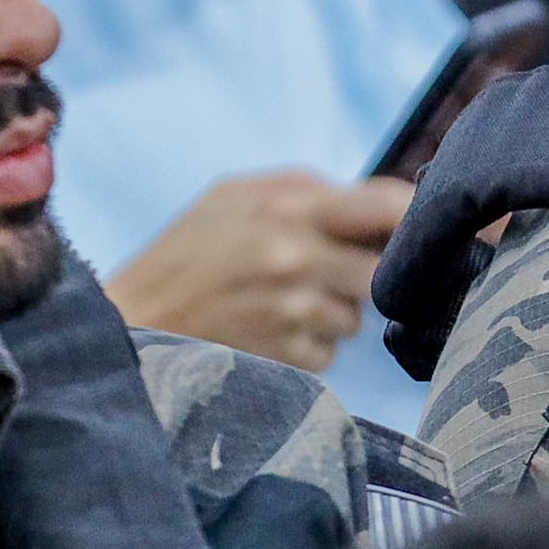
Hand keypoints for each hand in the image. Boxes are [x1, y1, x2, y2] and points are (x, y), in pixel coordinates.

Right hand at [105, 171, 414, 371]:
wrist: (127, 328)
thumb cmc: (182, 255)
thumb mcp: (230, 197)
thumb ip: (304, 190)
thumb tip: (378, 200)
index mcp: (287, 209)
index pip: (388, 205)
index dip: (415, 216)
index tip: (421, 226)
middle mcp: (298, 259)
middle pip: (384, 270)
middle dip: (366, 273)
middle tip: (330, 271)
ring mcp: (296, 314)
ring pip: (357, 316)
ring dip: (331, 313)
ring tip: (278, 302)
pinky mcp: (289, 359)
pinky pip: (330, 352)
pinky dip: (308, 345)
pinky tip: (266, 332)